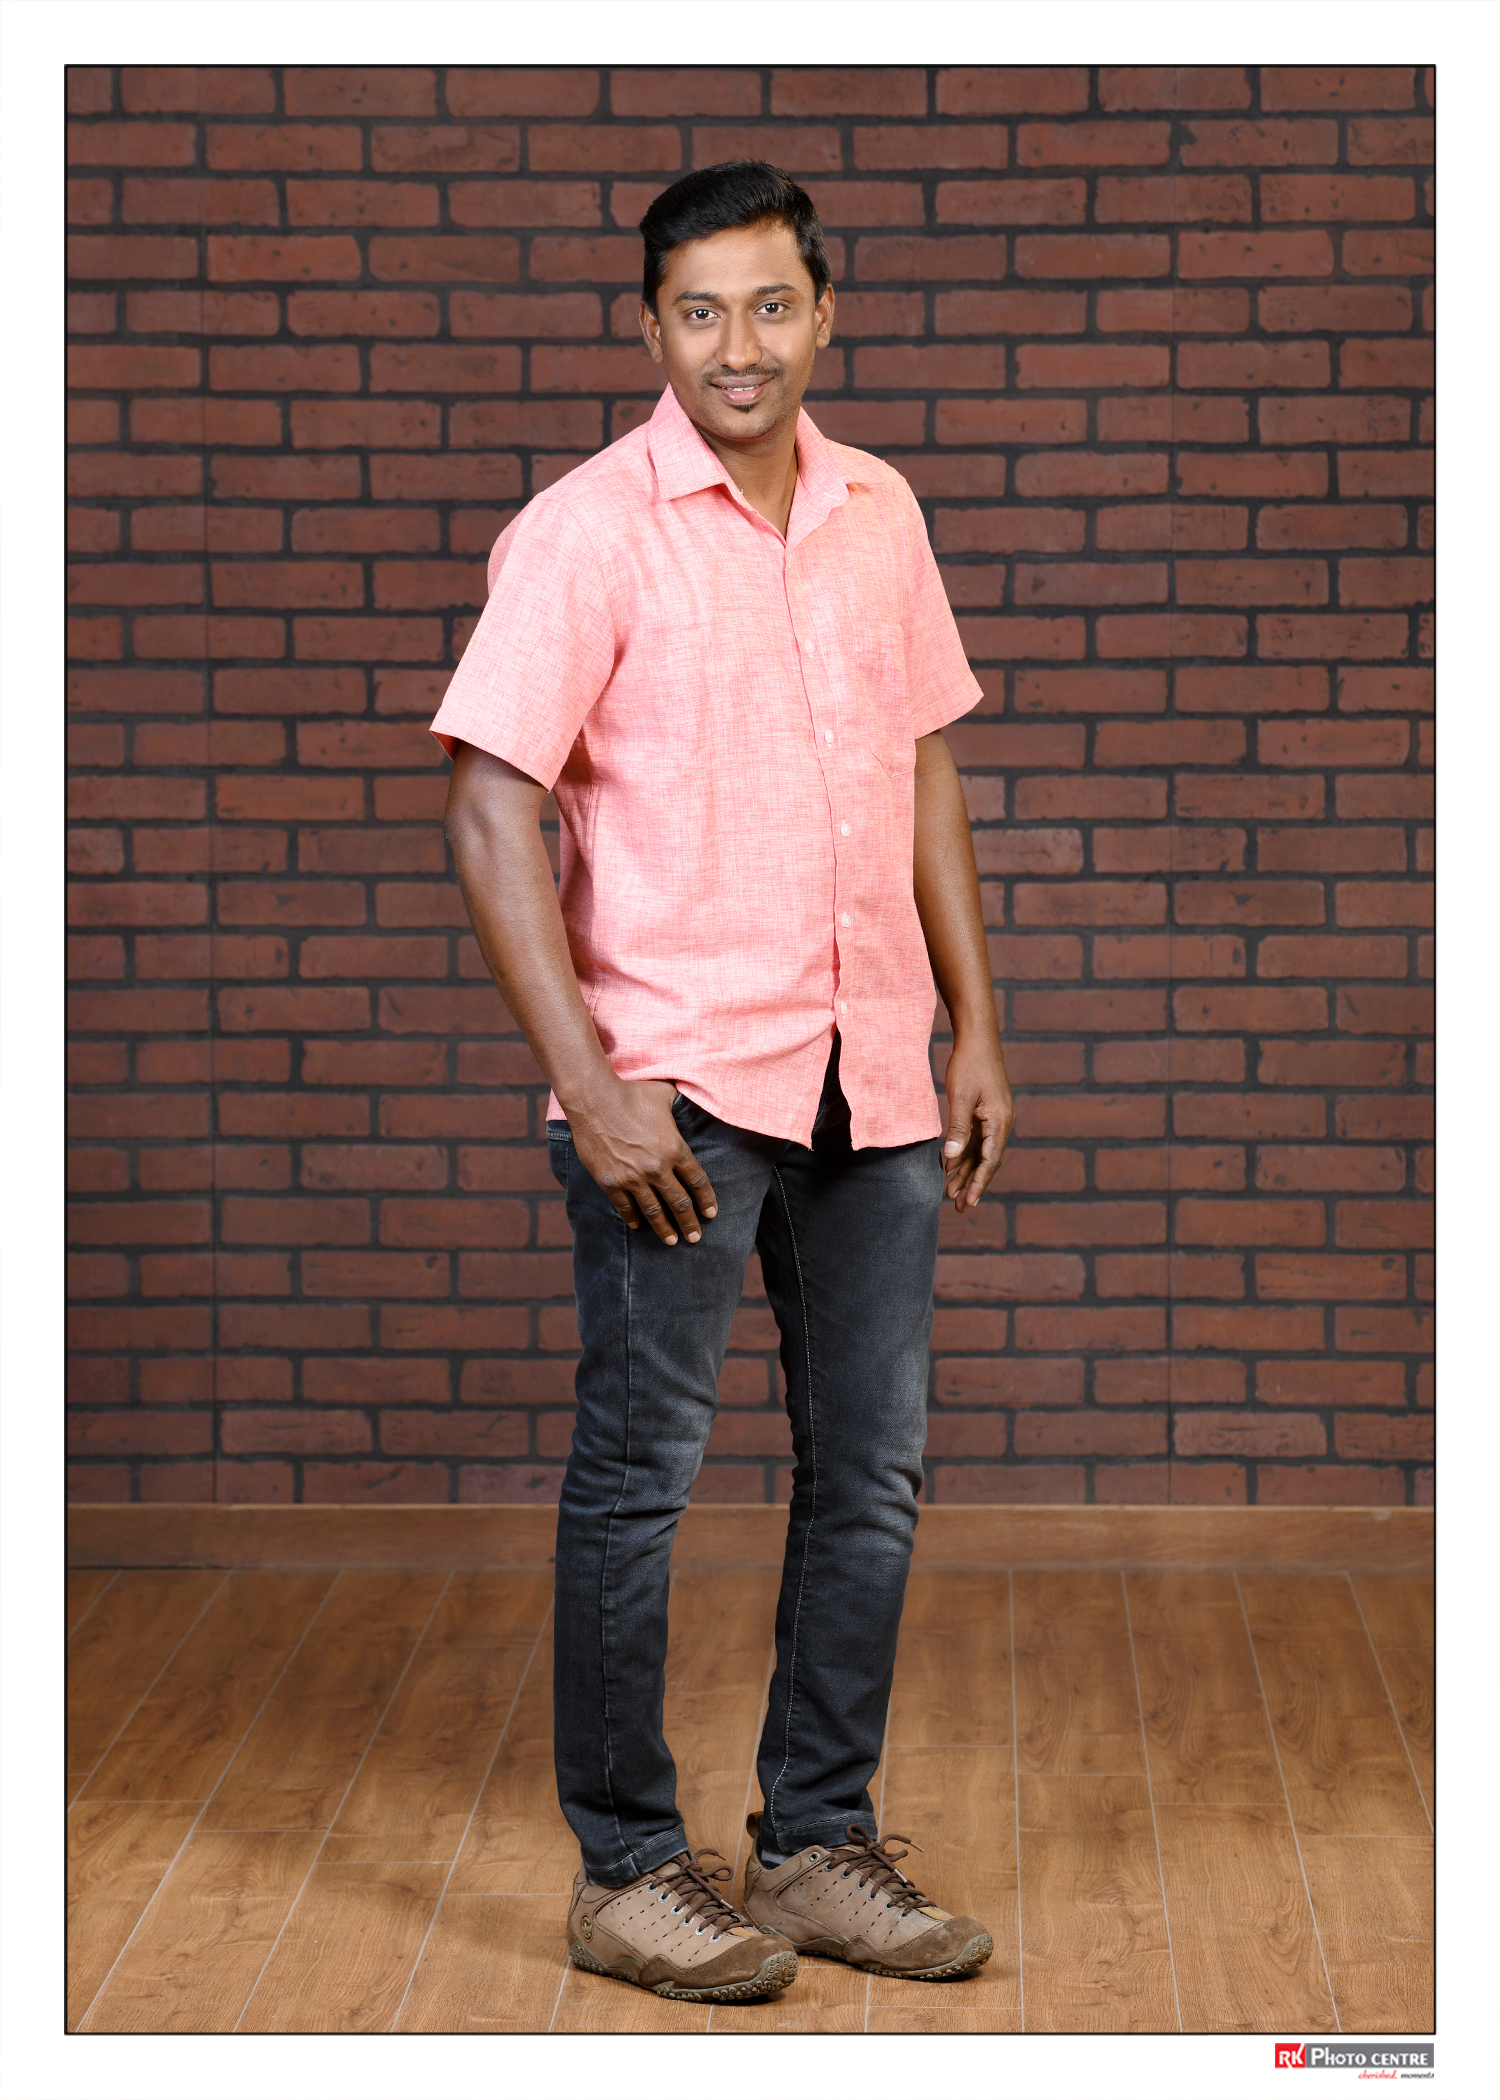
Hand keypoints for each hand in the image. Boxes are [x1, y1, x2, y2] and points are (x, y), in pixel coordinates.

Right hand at [567, 1076, 718, 1246]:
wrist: (594, 1099)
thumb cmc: (631, 1093)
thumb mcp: (665, 1095)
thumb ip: (681, 1105)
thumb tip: (693, 1100)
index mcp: (675, 1148)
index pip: (698, 1181)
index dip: (707, 1200)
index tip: (711, 1214)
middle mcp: (657, 1168)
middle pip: (680, 1203)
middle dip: (690, 1223)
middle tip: (695, 1237)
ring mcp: (632, 1178)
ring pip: (654, 1211)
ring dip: (665, 1229)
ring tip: (672, 1241)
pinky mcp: (610, 1182)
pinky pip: (625, 1207)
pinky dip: (633, 1218)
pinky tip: (638, 1226)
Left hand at [940, 1037, 1014, 1211]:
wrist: (978, 1038)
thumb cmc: (969, 1064)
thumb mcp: (960, 1097)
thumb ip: (958, 1128)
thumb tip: (952, 1157)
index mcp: (1000, 1121)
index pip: (990, 1161)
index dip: (979, 1183)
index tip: (968, 1202)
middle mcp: (1003, 1123)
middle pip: (988, 1161)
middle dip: (972, 1184)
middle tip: (958, 1207)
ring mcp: (996, 1118)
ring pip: (982, 1152)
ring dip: (967, 1171)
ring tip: (950, 1191)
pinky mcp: (988, 1113)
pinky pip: (978, 1140)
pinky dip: (966, 1154)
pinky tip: (951, 1166)